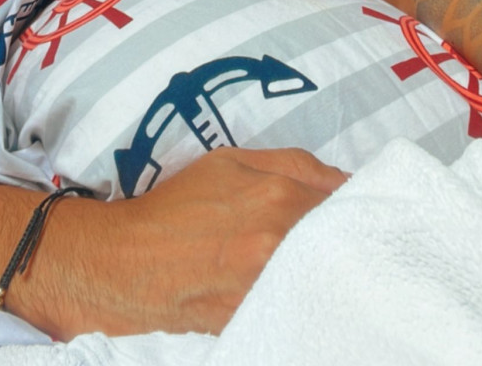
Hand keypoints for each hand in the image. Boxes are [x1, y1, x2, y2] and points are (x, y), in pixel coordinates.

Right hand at [9, 147, 347, 339]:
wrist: (123, 262)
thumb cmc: (176, 205)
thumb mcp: (230, 161)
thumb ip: (294, 164)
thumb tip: (346, 180)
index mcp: (278, 197)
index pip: (346, 201)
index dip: (355, 204)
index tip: (358, 207)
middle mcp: (278, 244)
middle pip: (341, 240)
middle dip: (346, 236)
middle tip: (344, 236)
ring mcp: (267, 286)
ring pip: (324, 274)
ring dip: (327, 266)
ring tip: (315, 260)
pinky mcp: (255, 319)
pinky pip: (298, 302)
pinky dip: (303, 293)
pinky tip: (297, 287)